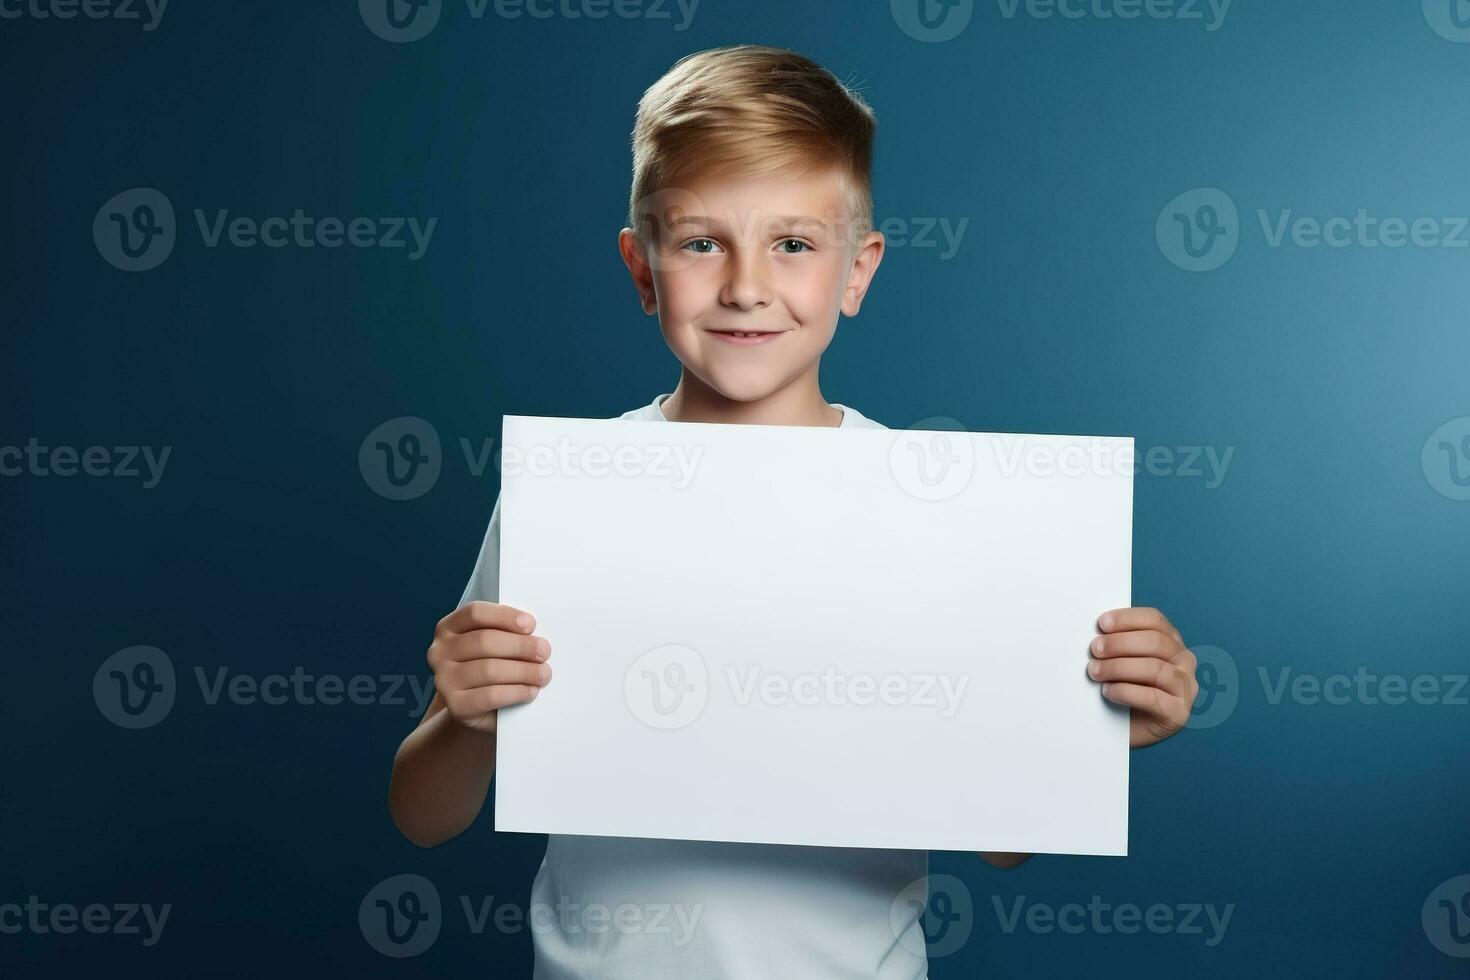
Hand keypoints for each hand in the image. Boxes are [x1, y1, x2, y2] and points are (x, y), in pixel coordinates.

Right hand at [426, 601, 552, 733]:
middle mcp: (440, 652)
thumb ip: (505, 633)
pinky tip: (531, 691)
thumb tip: (535, 633)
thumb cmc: (489, 667)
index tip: (530, 625)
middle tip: (544, 651)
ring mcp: (444, 680)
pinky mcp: (456, 705)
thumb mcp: (492, 646)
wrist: (475, 709)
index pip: (475, 613)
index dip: (505, 616)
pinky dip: (516, 692)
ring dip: (523, 671)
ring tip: (543, 673)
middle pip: (484, 641)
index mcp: (448, 628)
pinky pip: (490, 696)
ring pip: (489, 669)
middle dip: (520, 646)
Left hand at [1087, 606, 1196, 748]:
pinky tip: (1108, 691)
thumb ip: (1116, 644)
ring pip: (1154, 668)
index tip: (1102, 624)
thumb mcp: (1119, 660)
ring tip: (1095, 672)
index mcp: (1171, 642)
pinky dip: (1125, 691)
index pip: (1155, 620)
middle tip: (1094, 649)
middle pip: (1155, 642)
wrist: (1119, 730)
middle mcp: (1185, 662)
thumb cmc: (1118, 690)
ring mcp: (1186, 688)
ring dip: (1118, 667)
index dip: (1127, 619)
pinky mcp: (1179, 713)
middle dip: (1120, 643)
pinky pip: (1151, 697)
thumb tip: (1097, 630)